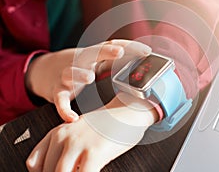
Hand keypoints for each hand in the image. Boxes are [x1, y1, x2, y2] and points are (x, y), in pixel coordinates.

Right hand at [25, 40, 151, 121]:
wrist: (44, 71)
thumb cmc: (78, 65)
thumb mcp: (95, 59)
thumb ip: (114, 60)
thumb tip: (142, 60)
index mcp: (93, 55)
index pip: (112, 47)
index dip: (129, 47)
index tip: (147, 51)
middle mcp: (80, 62)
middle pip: (92, 53)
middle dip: (106, 51)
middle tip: (119, 51)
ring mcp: (67, 76)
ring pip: (71, 73)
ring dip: (80, 74)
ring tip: (89, 77)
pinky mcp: (57, 91)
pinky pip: (60, 100)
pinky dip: (64, 109)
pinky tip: (72, 118)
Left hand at [26, 93, 157, 171]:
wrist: (127, 111)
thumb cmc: (106, 124)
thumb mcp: (77, 131)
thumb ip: (64, 148)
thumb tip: (60, 169)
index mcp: (56, 133)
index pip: (34, 163)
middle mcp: (63, 137)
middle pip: (48, 171)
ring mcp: (78, 144)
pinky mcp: (94, 152)